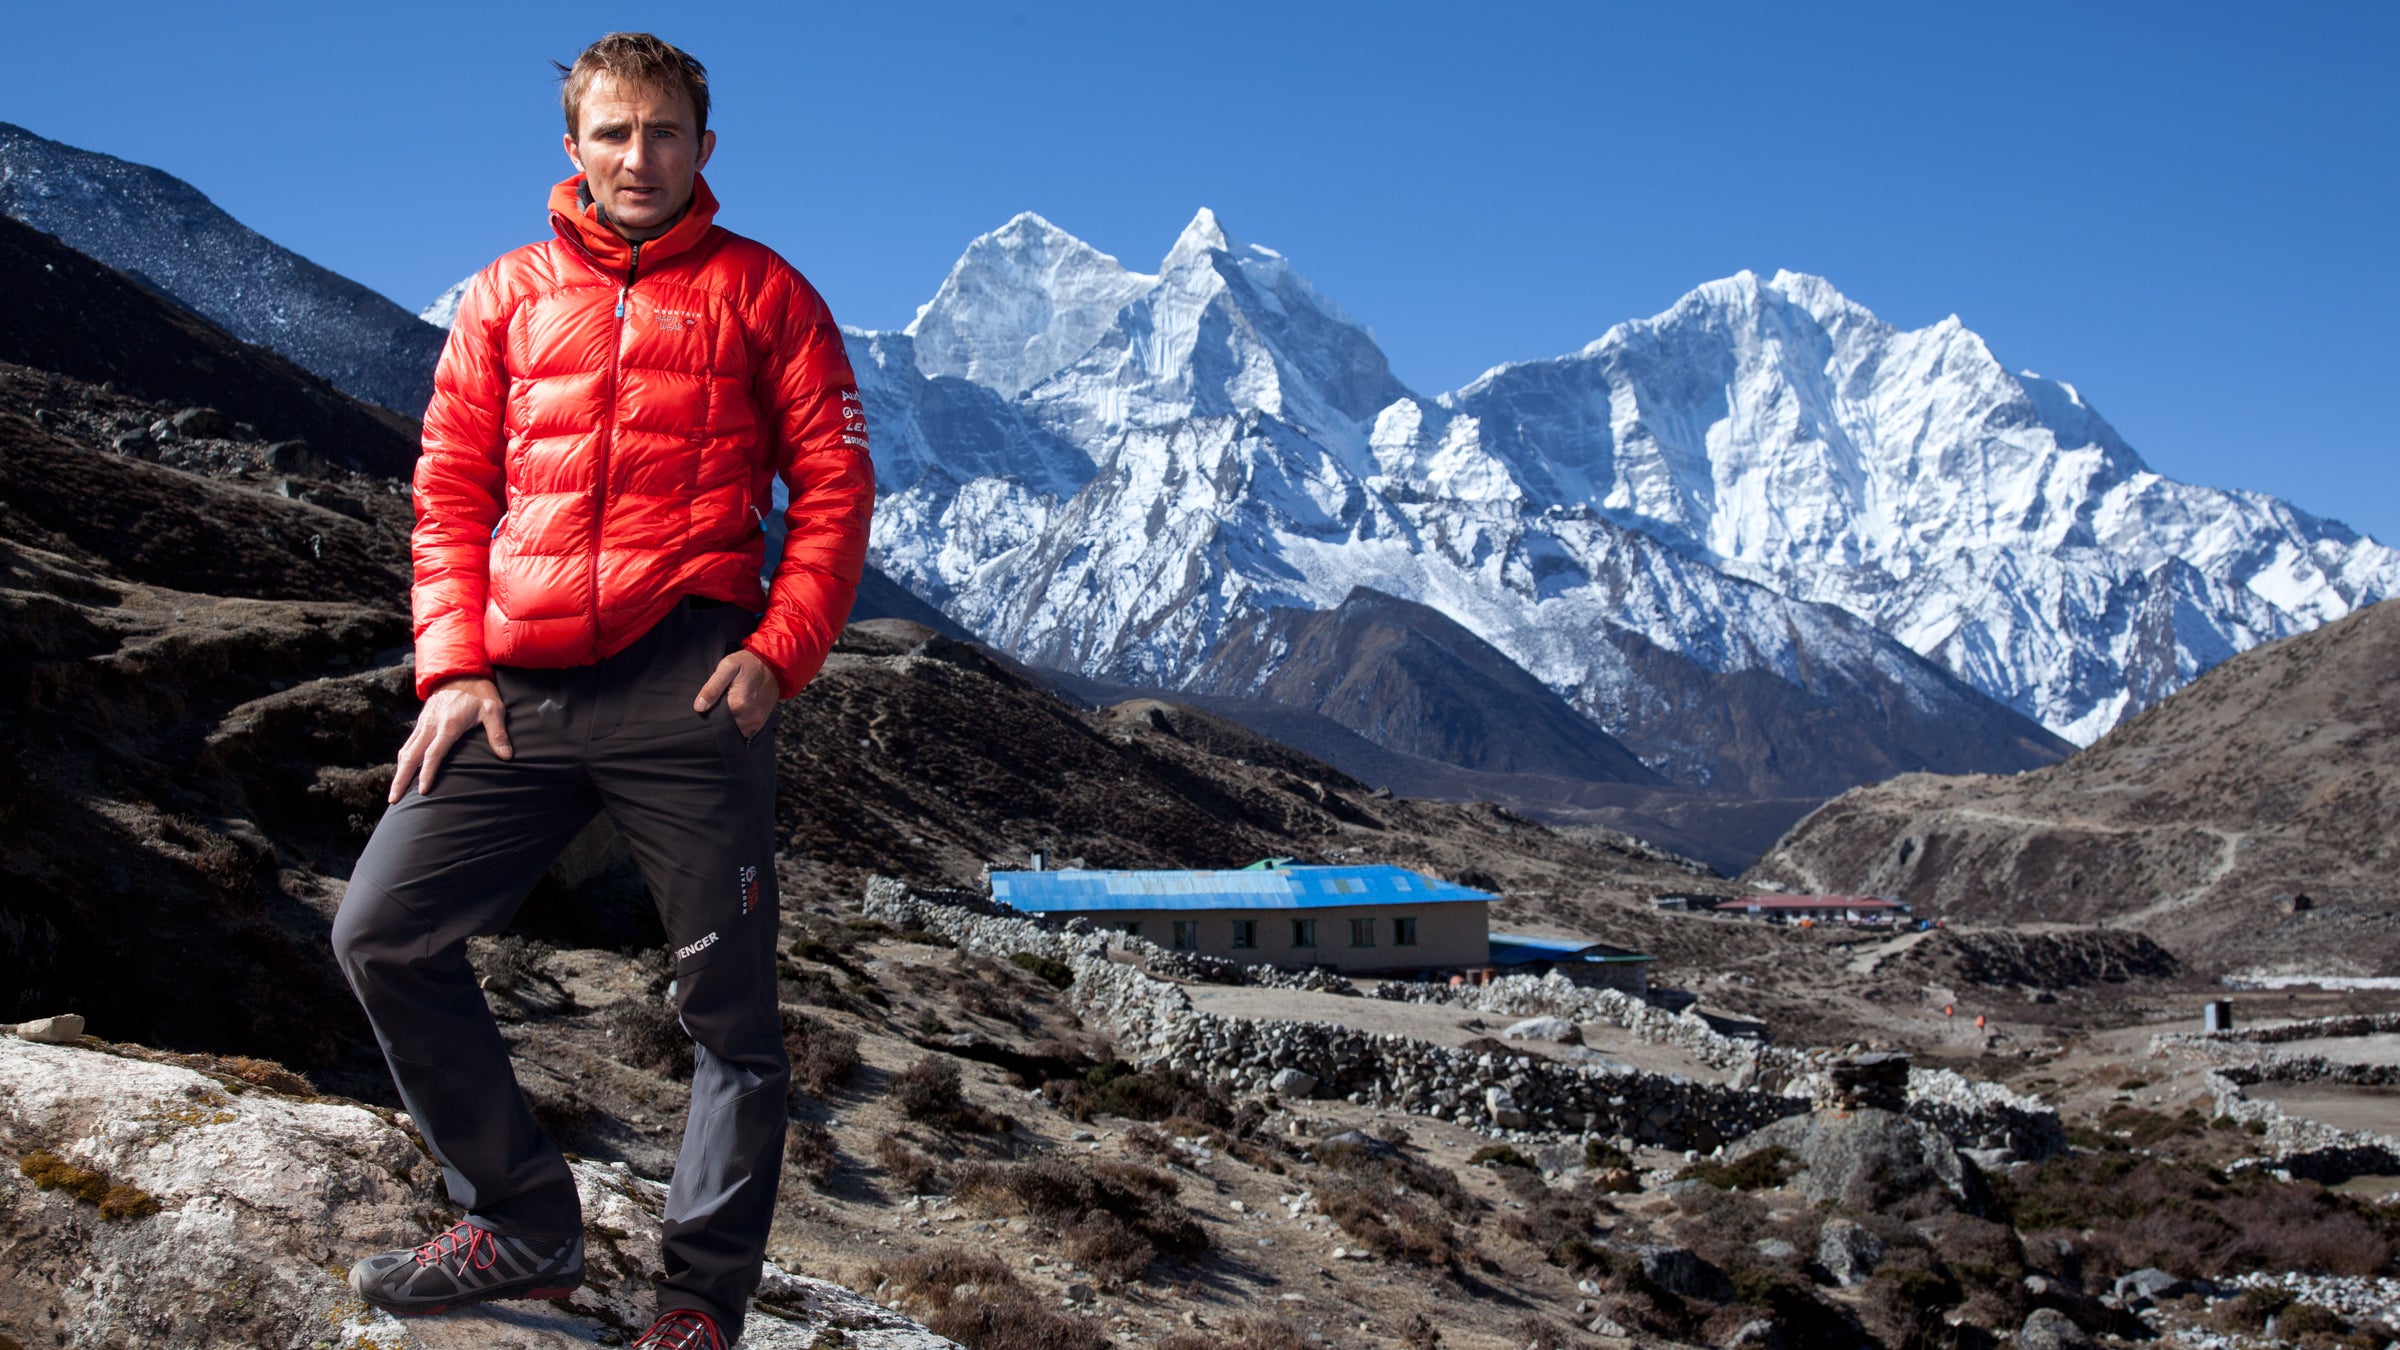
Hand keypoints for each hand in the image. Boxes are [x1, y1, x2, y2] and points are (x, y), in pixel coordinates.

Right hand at [390, 676, 510, 801]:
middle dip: (401, 779)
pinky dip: (403, 760)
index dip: (427, 773)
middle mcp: (431, 725)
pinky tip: (401, 772)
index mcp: (448, 724)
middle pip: (411, 756)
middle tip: (393, 800)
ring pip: (406, 751)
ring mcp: (423, 723)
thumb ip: (498, 734)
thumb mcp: (494, 710)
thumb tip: (507, 756)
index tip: (422, 791)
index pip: (434, 753)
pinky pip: (408, 744)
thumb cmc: (480, 692)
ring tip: (393, 793)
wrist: (460, 671)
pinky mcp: (421, 722)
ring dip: (398, 772)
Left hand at [696, 648, 777, 739]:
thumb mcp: (728, 667)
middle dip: (719, 719)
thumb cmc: (750, 663)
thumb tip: (699, 706)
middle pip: (724, 727)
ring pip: (735, 731)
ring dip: (729, 723)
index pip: (714, 719)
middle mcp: (748, 717)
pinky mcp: (761, 722)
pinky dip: (739, 724)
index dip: (709, 712)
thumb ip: (712, 687)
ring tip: (729, 707)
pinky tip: (738, 711)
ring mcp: (756, 721)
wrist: (774, 664)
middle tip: (720, 703)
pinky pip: (745, 731)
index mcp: (737, 705)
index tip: (711, 703)